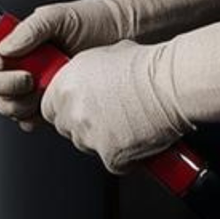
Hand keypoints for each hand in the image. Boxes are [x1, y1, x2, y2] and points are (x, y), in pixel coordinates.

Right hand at [0, 0, 126, 129]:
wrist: (121, 38)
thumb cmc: (92, 21)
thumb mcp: (59, 16)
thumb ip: (31, 29)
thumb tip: (6, 47)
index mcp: (17, 40)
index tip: (2, 60)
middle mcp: (20, 64)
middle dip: (3, 85)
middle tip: (28, 79)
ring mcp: (31, 86)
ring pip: (4, 104)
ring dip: (17, 103)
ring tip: (41, 90)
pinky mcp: (46, 104)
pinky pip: (26, 119)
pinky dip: (31, 118)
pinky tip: (46, 107)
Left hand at [39, 41, 188, 172]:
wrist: (171, 85)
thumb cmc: (147, 67)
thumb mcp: (105, 57)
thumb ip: (84, 73)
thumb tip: (84, 80)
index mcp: (66, 85)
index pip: (48, 108)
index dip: (65, 108)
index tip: (78, 107)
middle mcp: (73, 111)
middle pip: (66, 128)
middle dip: (83, 124)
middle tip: (107, 116)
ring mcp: (89, 136)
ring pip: (87, 146)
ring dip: (103, 140)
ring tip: (127, 124)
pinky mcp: (109, 157)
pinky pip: (113, 162)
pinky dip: (125, 156)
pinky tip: (139, 138)